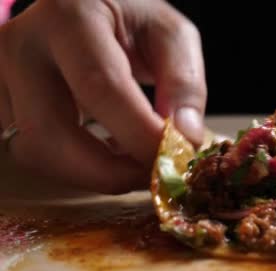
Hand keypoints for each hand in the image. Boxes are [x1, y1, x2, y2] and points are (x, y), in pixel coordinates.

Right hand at [0, 0, 205, 193]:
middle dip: (110, 171)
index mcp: (69, 17)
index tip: (173, 159)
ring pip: (37, 152)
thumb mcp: (170, 35)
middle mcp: (21, 46)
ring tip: (135, 161)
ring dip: (93, 173)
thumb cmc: (130, 21)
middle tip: (154, 175)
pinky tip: (107, 154)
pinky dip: (76, 167)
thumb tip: (184, 137)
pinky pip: (32, 155)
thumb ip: (184, 82)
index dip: (138, 134)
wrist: (84, 8)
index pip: (100, 87)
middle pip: (51, 132)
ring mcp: (1, 78)